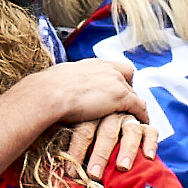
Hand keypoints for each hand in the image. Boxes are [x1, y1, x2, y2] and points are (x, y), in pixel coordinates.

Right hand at [29, 57, 147, 128]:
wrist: (48, 94)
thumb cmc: (46, 90)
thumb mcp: (56, 81)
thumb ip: (62, 83)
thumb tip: (52, 90)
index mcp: (90, 64)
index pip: (110, 67)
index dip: (115, 78)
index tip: (113, 88)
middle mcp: (106, 68)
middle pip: (127, 76)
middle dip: (128, 89)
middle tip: (126, 103)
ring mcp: (115, 82)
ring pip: (134, 92)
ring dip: (135, 104)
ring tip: (136, 115)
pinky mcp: (120, 97)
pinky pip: (138, 106)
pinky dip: (142, 114)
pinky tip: (142, 123)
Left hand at [66, 113, 150, 177]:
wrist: (107, 120)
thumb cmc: (88, 140)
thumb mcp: (75, 137)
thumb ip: (73, 149)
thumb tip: (64, 173)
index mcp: (91, 115)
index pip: (84, 132)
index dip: (77, 152)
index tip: (72, 173)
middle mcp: (111, 115)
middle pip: (107, 132)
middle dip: (100, 154)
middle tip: (94, 175)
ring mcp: (129, 119)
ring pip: (130, 132)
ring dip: (127, 150)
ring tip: (122, 167)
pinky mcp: (145, 127)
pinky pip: (151, 132)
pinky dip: (150, 144)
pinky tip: (149, 157)